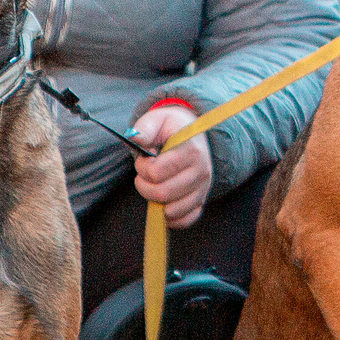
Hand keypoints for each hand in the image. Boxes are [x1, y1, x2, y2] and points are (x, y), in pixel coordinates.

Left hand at [131, 103, 213, 228]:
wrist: (192, 133)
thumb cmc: (171, 127)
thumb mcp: (157, 119)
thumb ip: (144, 128)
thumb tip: (136, 139)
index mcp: (191, 149)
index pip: (157, 172)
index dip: (142, 167)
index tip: (144, 158)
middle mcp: (201, 171)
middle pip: (163, 193)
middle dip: (144, 186)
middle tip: (144, 175)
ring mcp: (203, 188)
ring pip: (172, 210)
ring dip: (155, 201)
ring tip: (155, 186)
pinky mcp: (202, 201)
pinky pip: (186, 220)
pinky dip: (171, 218)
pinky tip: (163, 204)